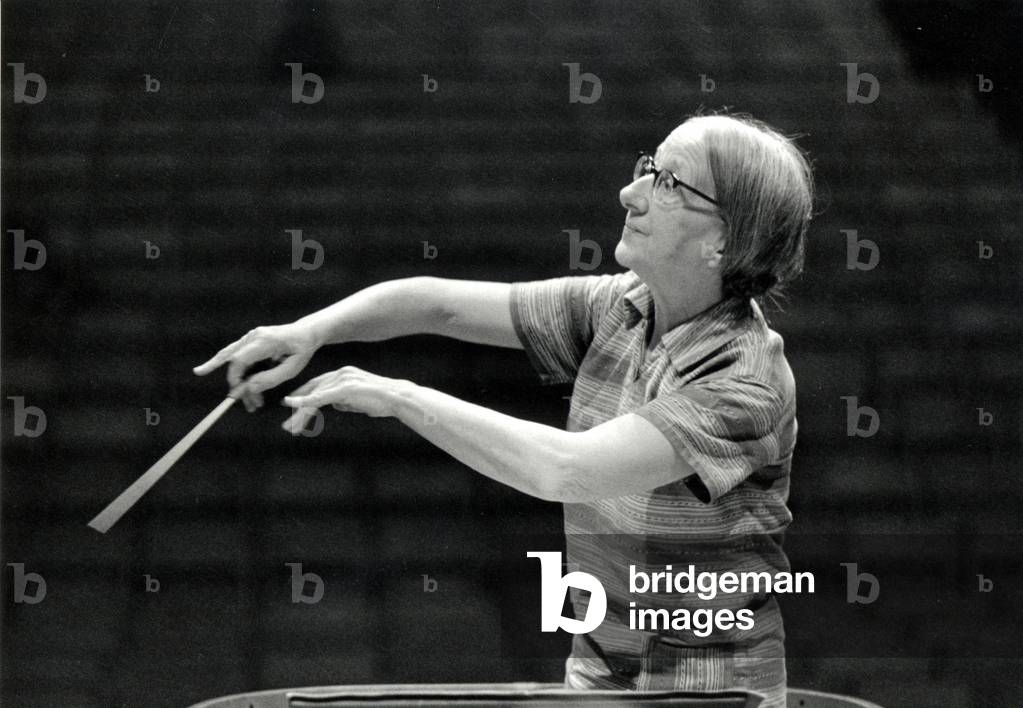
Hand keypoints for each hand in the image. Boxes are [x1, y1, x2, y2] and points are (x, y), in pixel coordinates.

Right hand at [193, 324, 318, 410]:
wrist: (306, 332)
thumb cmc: (302, 349)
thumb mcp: (293, 367)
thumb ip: (272, 378)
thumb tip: (250, 388)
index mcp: (265, 341)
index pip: (239, 359)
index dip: (235, 378)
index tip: (240, 394)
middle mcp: (254, 336)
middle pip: (231, 359)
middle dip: (235, 383)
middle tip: (247, 404)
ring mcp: (250, 337)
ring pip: (229, 357)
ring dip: (234, 379)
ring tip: (245, 401)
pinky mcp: (249, 341)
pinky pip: (233, 354)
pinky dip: (228, 367)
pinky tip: (210, 372)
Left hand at [281, 366, 407, 434]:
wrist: (397, 398)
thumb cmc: (381, 401)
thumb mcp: (358, 400)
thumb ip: (345, 400)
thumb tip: (335, 405)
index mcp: (343, 374)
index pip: (318, 384)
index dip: (303, 395)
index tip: (290, 406)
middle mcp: (340, 373)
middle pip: (312, 390)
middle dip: (297, 407)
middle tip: (287, 424)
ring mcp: (342, 379)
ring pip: (315, 396)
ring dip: (300, 413)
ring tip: (291, 428)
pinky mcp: (345, 388)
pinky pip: (321, 396)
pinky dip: (306, 402)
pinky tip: (294, 407)